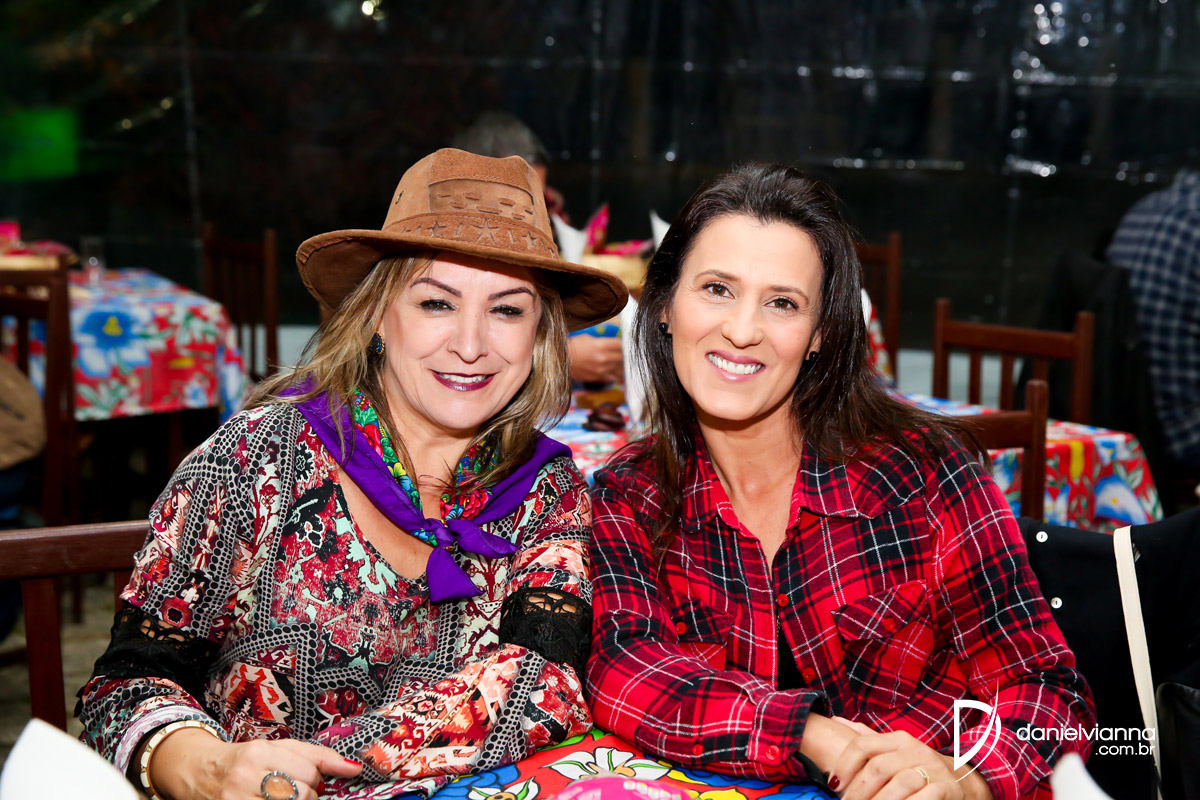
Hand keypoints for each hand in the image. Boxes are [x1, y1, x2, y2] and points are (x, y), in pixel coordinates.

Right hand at [150, 728, 363, 799]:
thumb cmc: (244, 760)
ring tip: (285, 797)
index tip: (307, 778)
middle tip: (295, 792)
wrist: (199, 772)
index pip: (309, 771)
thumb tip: (354, 768)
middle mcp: (245, 776)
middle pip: (301, 795)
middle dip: (306, 796)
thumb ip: (317, 756)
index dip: (314, 778)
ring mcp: (235, 799)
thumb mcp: (276, 748)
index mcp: (259, 752)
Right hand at [569, 336, 623, 383]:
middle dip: (626, 354)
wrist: (559, 362)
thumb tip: (612, 344)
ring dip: (623, 365)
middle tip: (627, 353)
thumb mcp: (587, 338)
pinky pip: (614, 377)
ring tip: (625, 363)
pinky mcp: (598, 378)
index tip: (626, 343)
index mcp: (601, 345)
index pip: (621, 344)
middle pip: (623, 356)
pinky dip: (618, 375)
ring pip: (621, 368)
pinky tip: (619, 373)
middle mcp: (604, 358)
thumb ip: (602, 342)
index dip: (625, 343)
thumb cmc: (572, 347)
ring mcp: (602, 369)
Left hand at [829, 729, 992, 799]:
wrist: (964, 782)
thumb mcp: (896, 750)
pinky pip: (922, 798)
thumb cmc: (919, 768)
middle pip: (878, 767)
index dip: (844, 765)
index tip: (834, 784)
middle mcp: (915, 750)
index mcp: (898, 739)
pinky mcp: (946, 788)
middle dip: (859, 790)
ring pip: (899, 784)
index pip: (863, 745)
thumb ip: (867, 738)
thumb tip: (835, 720)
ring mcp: (932, 769)